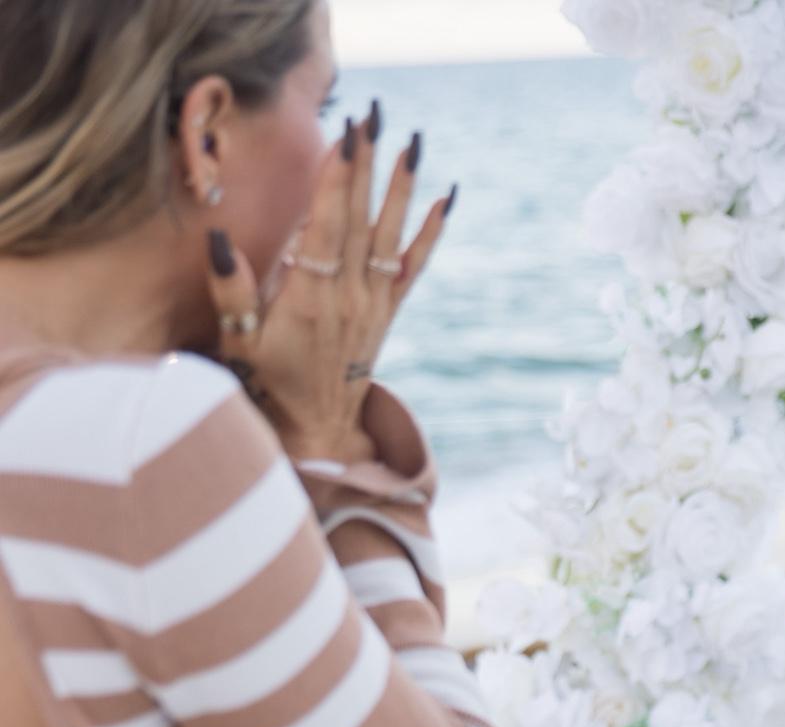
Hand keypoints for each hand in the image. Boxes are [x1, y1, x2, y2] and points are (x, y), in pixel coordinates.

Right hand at [204, 106, 453, 461]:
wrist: (318, 430)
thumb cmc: (268, 384)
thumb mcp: (237, 344)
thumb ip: (230, 291)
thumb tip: (220, 238)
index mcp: (310, 300)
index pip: (327, 228)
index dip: (337, 182)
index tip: (346, 138)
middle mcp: (349, 298)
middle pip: (359, 220)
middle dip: (367, 166)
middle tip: (374, 116)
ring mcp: (373, 305)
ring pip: (389, 236)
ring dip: (401, 188)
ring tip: (413, 142)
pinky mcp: (387, 313)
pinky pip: (413, 267)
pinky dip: (429, 233)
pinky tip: (444, 200)